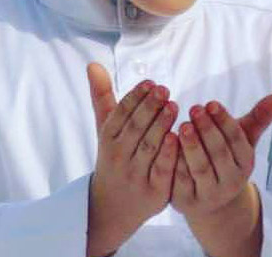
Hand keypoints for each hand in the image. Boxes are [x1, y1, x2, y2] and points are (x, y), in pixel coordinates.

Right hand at [86, 63, 178, 256]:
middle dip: (149, 107)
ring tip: (173, 106)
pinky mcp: (153, 193)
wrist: (111, 208)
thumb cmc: (114, 156)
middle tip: (165, 90)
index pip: (120, 114)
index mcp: (107, 139)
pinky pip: (162, 170)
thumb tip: (93, 63)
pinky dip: (169, 153)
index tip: (150, 82)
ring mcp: (135, 176)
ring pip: (148, 147)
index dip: (135, 97)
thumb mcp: (105, 128)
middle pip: (135, 129)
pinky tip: (178, 136)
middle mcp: (118, 157)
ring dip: (160, 125)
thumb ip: (103, 95)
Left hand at [171, 96, 271, 256]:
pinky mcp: (186, 201)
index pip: (237, 140)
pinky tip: (167, 143)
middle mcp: (230, 181)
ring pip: (200, 169)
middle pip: (219, 154)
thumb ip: (259, 117)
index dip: (224, 121)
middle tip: (195, 109)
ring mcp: (208, 194)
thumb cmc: (225, 156)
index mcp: (245, 163)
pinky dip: (174, 162)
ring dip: (192, 147)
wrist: (210, 199)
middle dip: (207, 130)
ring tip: (182, 125)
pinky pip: (179, 181)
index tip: (211, 102)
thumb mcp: (242, 137)